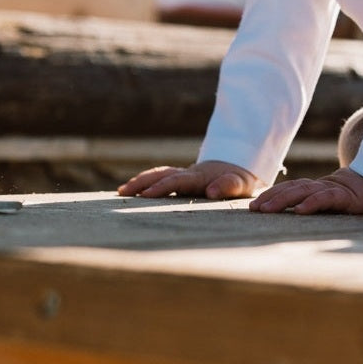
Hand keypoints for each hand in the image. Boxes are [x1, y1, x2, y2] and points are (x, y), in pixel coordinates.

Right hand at [117, 160, 259, 199]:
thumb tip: (210, 191)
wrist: (238, 168)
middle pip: (161, 175)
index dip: (162, 187)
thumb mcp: (240, 184)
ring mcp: (182, 175)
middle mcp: (187, 174)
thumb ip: (228, 186)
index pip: (176, 181)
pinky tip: (130, 192)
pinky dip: (144, 182)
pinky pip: (159, 178)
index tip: (147, 195)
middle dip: (142, 183)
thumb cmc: (239, 181)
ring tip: (122, 192)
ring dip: (140, 181)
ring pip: (157, 174)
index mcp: (199, 177)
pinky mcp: (179, 179)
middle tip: (124, 193)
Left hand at [249, 167, 362, 214]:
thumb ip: (322, 202)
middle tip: (253, 209)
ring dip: (283, 200)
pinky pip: (327, 199)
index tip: (255, 205)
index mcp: (320, 188)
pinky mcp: (348, 196)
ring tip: (266, 209)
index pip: (292, 189)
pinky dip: (312, 203)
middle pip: (292, 190)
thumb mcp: (338, 200)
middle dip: (271, 198)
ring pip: (304, 192)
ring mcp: (335, 189)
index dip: (273, 194)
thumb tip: (300, 216)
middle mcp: (324, 186)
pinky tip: (299, 210)